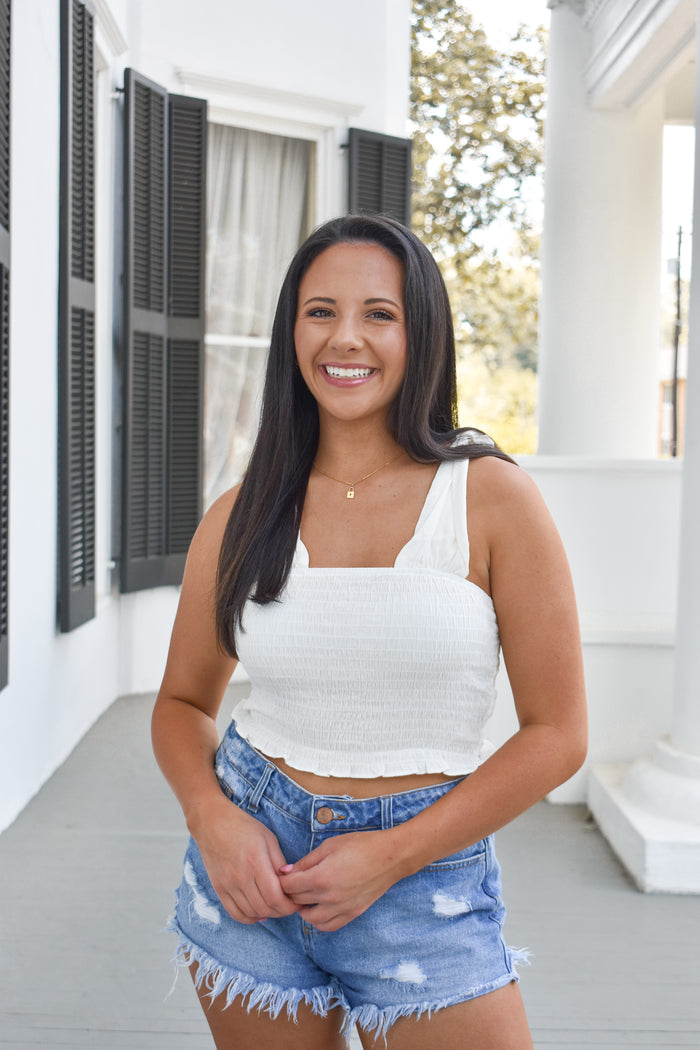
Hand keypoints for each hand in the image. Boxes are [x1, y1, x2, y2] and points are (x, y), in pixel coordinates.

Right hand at [193, 799, 298, 924]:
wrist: (212, 823)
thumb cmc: (243, 827)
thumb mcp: (268, 838)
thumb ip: (280, 862)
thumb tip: (290, 880)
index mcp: (256, 862)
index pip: (275, 897)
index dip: (289, 905)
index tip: (297, 902)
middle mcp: (240, 877)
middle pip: (265, 908)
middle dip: (282, 911)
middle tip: (290, 905)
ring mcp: (227, 885)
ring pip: (251, 913)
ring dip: (267, 915)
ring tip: (276, 907)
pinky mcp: (219, 889)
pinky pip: (235, 913)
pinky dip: (249, 917)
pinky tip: (258, 912)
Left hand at [278, 830, 406, 931]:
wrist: (390, 856)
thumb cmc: (360, 845)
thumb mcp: (329, 846)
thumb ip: (306, 861)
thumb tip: (286, 872)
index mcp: (321, 877)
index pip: (288, 886)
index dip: (282, 879)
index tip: (283, 874)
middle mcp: (329, 897)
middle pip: (297, 901)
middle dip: (290, 892)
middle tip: (292, 882)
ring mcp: (341, 908)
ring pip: (310, 919)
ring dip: (303, 909)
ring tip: (305, 896)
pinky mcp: (352, 914)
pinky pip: (328, 926)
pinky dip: (319, 920)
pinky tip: (319, 908)